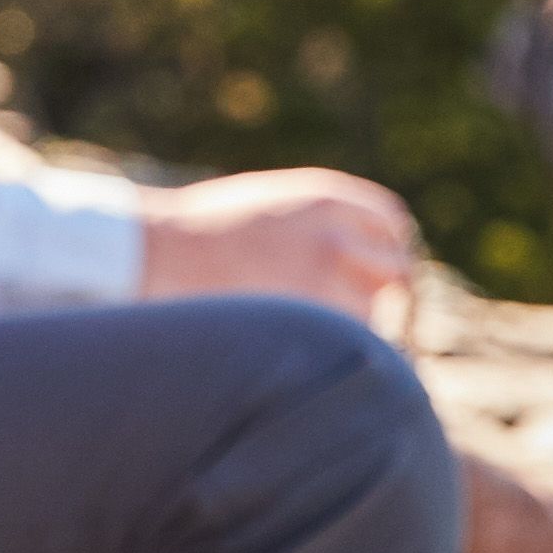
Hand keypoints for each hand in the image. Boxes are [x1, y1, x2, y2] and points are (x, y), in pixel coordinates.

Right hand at [134, 166, 420, 335]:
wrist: (156, 250)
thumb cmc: (195, 235)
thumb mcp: (263, 205)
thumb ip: (310, 222)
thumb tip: (342, 259)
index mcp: (324, 196)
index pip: (391, 223)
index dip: (389, 253)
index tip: (380, 278)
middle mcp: (335, 229)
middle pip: (396, 269)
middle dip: (389, 297)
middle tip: (371, 324)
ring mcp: (326, 271)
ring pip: (378, 311)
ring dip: (365, 329)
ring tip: (334, 345)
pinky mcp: (312, 310)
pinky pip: (354, 339)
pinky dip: (345, 351)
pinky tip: (317, 356)